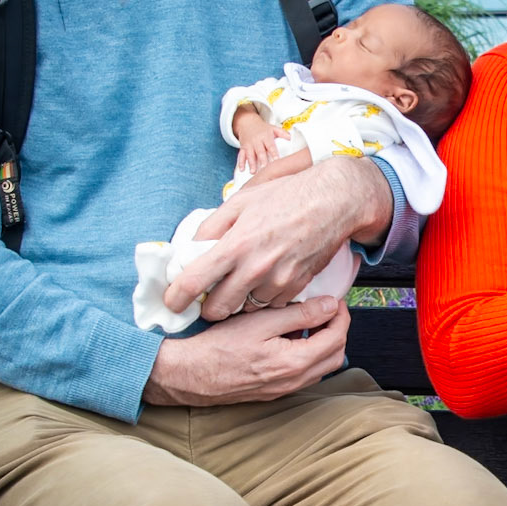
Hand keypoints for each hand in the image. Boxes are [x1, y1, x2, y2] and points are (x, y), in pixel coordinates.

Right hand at [142, 297, 350, 405]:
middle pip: (335, 355)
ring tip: (308, 321)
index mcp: (294, 363)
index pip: (336, 338)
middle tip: (326, 309)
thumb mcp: (260, 322)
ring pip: (321, 367)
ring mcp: (284, 389)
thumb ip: (299, 314)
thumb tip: (329, 306)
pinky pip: (303, 374)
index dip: (340, 315)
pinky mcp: (273, 392)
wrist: (189, 375)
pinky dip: (307, 355)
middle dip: (336, 330)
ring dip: (322, 343)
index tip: (334, 300)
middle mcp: (293, 381)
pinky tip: (290, 339)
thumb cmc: (217, 347)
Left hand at [165, 154, 393, 320]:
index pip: (194, 282)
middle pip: (218, 309)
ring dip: (240, 301)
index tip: (173, 302)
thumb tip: (192, 248)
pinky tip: (267, 278)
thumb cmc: (286, 197)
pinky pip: (271, 303)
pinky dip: (264, 297)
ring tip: (243, 282)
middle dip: (209, 308)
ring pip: (246, 308)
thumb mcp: (241, 201)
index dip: (177, 297)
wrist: (333, 202)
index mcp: (235, 245)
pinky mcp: (296, 287)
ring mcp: (277, 281)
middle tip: (209, 298)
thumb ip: (212, 226)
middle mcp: (255, 268)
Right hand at [235, 118, 288, 173]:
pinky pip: (241, 155)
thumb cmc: (263, 128)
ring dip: (251, 163)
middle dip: (262, 160)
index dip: (274, 152)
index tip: (277, 159)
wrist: (247, 122)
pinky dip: (241, 162)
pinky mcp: (243, 148)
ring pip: (250, 155)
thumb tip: (290, 138)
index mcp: (265, 136)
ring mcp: (249, 144)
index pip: (270, 145)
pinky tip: (242, 169)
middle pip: (259, 151)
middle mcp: (257, 141)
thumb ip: (282, 133)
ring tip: (253, 172)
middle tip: (264, 168)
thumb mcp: (273, 128)